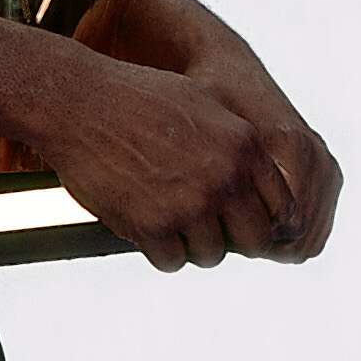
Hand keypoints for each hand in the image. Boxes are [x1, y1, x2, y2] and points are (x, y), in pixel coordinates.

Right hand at [70, 0, 343, 269]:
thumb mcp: (205, 105)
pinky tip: (144, 227)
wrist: (80, 103)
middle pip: (255, 240)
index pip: (281, 208)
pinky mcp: (152, 226)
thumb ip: (237, 145)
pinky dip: (158, 251)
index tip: (239, 221)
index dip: (261, 220)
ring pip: (211, 255)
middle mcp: (225, 178)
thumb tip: (257, 184)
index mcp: (245, 147)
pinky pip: (171, 262)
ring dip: (191, 247)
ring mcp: (190, 205)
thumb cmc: (138, 98)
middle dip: (232, 239)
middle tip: (205, 230)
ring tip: (168, 224)